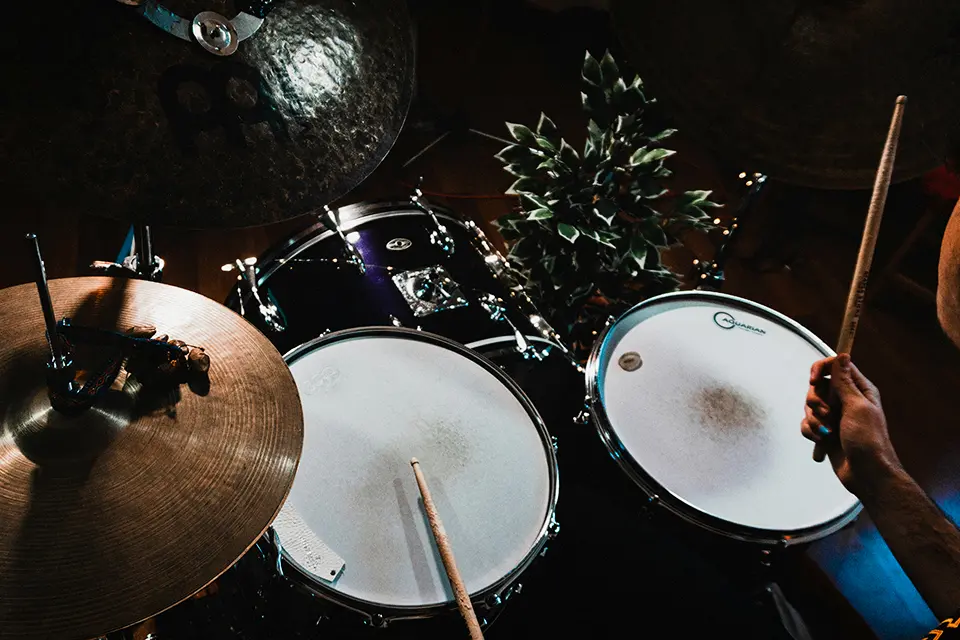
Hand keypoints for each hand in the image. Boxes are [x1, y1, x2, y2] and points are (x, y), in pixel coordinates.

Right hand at [800, 353, 903, 496]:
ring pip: (810, 406)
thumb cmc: (868, 441)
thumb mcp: (857, 407)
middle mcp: (846, 400)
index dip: (821, 369)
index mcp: (859, 390)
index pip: (835, 366)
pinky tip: (822, 441)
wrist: (866, 474)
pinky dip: (811, 432)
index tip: (813, 380)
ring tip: (827, 432)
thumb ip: (845, 381)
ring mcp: (834, 416)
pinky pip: (807, 423)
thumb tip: (843, 355)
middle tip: (827, 414)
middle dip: (816, 401)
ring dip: (814, 420)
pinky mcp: (825, 431)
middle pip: (818, 387)